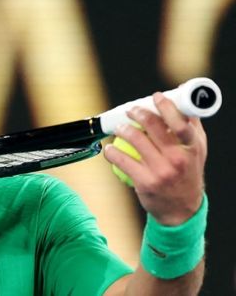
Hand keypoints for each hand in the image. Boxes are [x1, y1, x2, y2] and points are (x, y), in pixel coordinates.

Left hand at [104, 92, 206, 224]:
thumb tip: (182, 101)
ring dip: (122, 129)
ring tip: (119, 128)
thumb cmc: (188, 173)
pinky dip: (111, 152)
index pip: (180, 123)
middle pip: (153, 127)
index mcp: (192, 148)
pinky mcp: (145, 182)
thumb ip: (191, 128)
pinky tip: (109, 149)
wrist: (181, 209)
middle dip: (138, 113)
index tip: (155, 97)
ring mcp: (161, 171)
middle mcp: (178, 159)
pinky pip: (121, 160)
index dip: (166, 107)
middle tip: (131, 111)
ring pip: (135, 139)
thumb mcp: (196, 152)